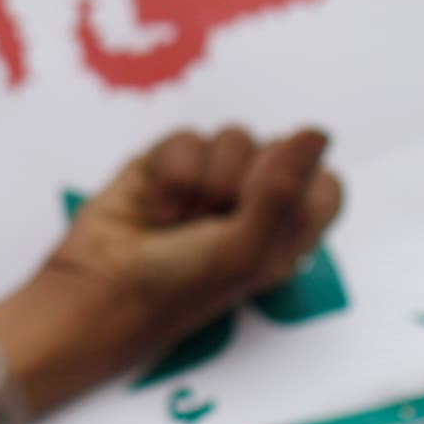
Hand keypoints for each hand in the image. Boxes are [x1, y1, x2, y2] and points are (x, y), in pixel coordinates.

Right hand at [0, 124, 341, 414]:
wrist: (98, 292)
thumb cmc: (177, 289)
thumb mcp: (245, 251)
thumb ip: (283, 189)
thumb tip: (318, 131)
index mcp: (286, 235)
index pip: (325, 185)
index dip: (302, 185)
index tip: (270, 209)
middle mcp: (253, 206)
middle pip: (280, 151)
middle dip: (246, 183)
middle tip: (217, 222)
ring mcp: (209, 183)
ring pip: (233, 137)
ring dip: (204, 181)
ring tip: (180, 221)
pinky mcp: (167, 165)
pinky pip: (187, 138)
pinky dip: (171, 174)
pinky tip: (156, 209)